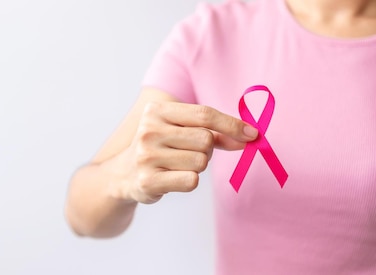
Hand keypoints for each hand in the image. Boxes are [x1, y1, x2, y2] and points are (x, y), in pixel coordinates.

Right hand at [111, 101, 257, 203]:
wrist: (123, 175)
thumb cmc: (160, 148)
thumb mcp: (180, 131)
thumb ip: (214, 132)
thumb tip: (249, 136)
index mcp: (156, 111)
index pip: (204, 114)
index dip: (232, 124)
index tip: (252, 134)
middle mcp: (149, 130)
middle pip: (206, 139)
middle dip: (207, 149)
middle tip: (190, 153)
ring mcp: (146, 156)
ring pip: (200, 161)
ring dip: (197, 166)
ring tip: (177, 165)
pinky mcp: (148, 181)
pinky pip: (191, 181)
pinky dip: (189, 181)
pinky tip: (172, 178)